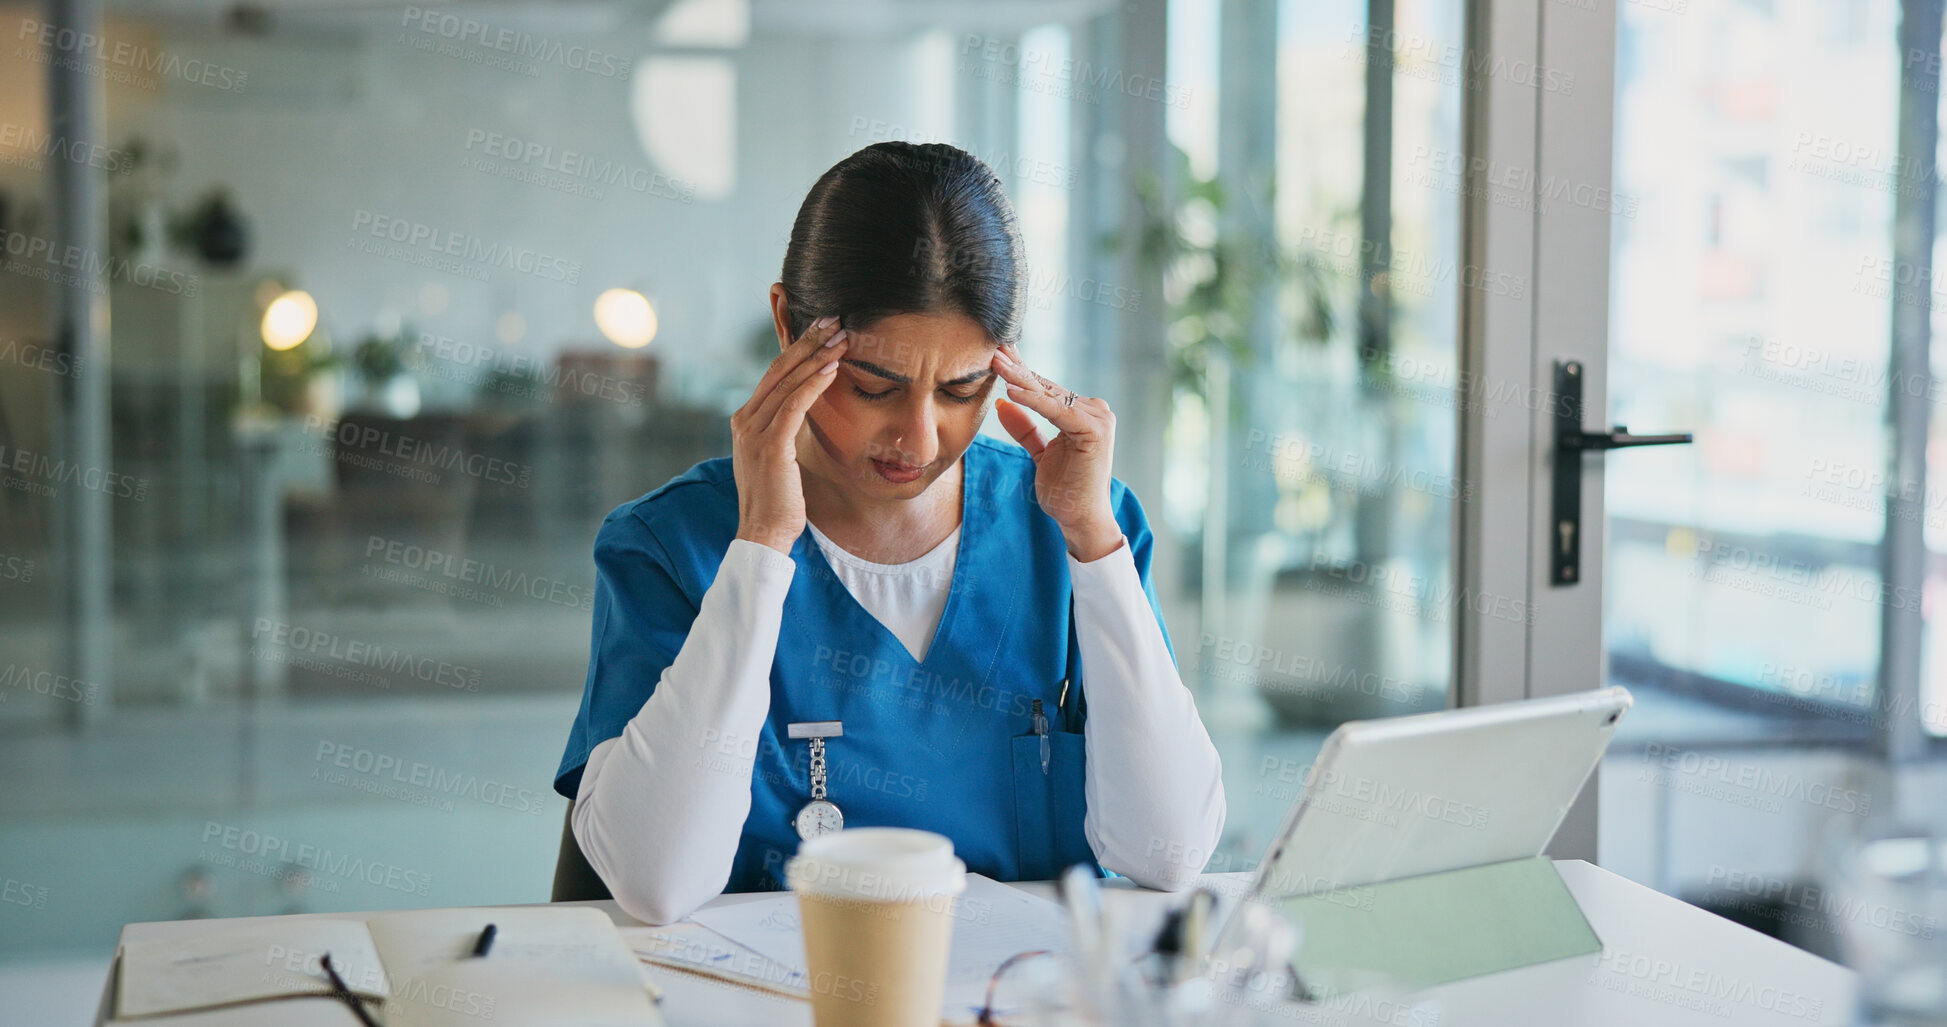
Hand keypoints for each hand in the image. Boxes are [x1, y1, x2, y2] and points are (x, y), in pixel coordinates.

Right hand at [731, 316, 848, 553]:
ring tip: (842, 337)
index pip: (773, 374)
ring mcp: (753, 432)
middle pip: (779, 369)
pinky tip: (832, 368)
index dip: (798, 349)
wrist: (764, 533)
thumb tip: (804, 410)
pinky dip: (813, 384)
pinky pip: (794, 405)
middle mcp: (744, 420)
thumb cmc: (778, 499)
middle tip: (834, 319)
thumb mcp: (778, 456)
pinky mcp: (770, 445)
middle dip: (808, 342)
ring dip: (817, 357)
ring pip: (788, 382)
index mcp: (745, 419)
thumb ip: (783, 430)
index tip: (822, 330)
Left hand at [989, 346, 1122, 561]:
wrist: (1081, 519)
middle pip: (1047, 387)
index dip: (1020, 373)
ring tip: (996, 364)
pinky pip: (1057, 411)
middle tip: (993, 349)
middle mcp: (1095, 410)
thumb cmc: (1065, 490)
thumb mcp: (1040, 454)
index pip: (1045, 389)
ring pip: (1050, 395)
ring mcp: (1098, 418)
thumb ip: (1025, 429)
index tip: (996, 355)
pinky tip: (1011, 391)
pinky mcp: (1095, 429)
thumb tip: (1002, 404)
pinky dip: (1034, 401)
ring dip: (1021, 379)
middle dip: (1018, 368)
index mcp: (1082, 413)